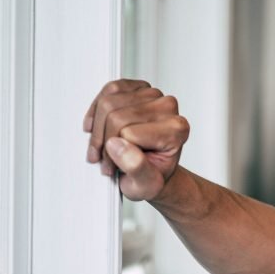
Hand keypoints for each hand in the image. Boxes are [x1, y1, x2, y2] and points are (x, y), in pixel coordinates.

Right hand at [83, 79, 189, 201]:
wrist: (154, 169)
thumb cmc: (152, 176)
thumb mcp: (146, 186)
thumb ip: (136, 168)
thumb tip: (118, 146)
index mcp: (176, 130)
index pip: (128, 133)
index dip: (114, 153)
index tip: (112, 167)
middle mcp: (168, 108)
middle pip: (115, 116)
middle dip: (103, 141)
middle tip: (106, 160)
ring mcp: (153, 95)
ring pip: (108, 102)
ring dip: (99, 128)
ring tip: (105, 147)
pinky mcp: (139, 87)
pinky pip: (109, 90)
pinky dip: (98, 109)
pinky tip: (101, 126)